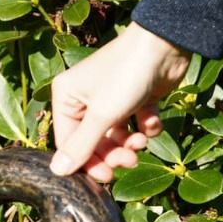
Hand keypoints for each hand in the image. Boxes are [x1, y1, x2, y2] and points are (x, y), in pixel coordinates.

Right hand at [50, 22, 191, 181]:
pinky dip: (145, 125)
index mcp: (67, 97)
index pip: (69, 142)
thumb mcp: (101, 114)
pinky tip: (152, 119)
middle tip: (129, 161)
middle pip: (94, 142)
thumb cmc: (126, 75)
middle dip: (113, 154)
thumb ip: (81, 146)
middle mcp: (85, 98)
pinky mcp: (136, 98)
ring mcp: (112, 98)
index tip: (106, 177)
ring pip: (116, 135)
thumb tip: (56, 172)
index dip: (87, 163)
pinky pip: (136, 122)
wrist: (166, 44)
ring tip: (142, 142)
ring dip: (130, 144)